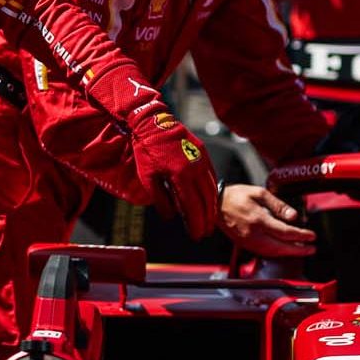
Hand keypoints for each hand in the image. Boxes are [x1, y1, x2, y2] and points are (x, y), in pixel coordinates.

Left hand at [127, 110, 218, 239]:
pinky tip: (210, 201)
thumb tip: (172, 217)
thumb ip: (161, 200)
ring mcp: (202, 160)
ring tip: (209, 221)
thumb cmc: (147, 152)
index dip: (196, 223)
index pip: (193, 206)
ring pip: (211, 189)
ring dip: (212, 207)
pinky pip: (211, 176)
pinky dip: (212, 191)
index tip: (196, 235)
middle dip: (206, 219)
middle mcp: (195, 168)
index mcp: (180, 176)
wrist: (153, 124)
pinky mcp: (203, 153)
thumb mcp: (148, 179)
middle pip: (206, 200)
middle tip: (205, 233)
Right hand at [220, 184, 316, 256]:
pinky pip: (264, 252)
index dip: (300, 235)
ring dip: (289, 253)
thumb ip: (278, 205)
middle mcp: (253, 234)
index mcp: (258, 220)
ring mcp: (248, 241)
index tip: (312, 235)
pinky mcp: (244, 244)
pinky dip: (277, 253)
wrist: (215, 204)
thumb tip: (293, 216)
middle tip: (311, 249)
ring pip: (273, 252)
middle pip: (281, 247)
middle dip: (299, 250)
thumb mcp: (259, 193)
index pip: (285, 232)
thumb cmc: (236, 196)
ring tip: (301, 250)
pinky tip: (284, 249)